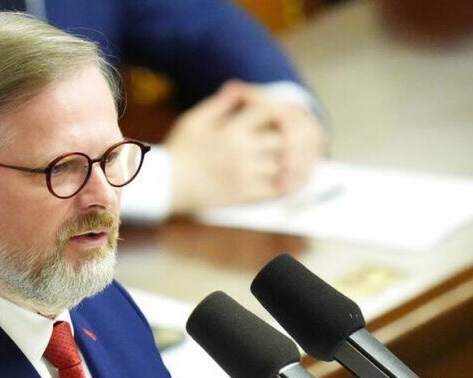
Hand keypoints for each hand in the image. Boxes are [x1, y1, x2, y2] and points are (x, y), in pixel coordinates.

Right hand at [166, 81, 323, 212]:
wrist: (166, 184)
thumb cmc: (180, 150)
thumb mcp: (196, 119)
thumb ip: (220, 104)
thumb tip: (238, 87)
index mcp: (232, 130)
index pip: (269, 111)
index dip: (283, 109)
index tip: (286, 114)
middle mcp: (242, 151)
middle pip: (285, 139)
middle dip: (298, 137)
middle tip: (306, 137)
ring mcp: (245, 174)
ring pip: (285, 166)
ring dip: (299, 161)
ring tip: (306, 159)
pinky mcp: (244, 195)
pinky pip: (276, 190)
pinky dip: (290, 185)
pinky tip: (294, 181)